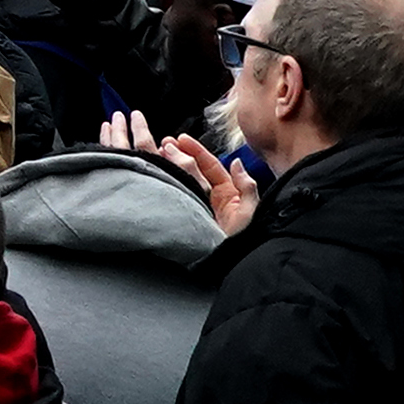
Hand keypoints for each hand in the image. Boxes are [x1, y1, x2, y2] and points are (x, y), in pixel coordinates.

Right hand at [142, 120, 258, 236]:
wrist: (233, 265)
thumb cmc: (244, 241)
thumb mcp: (251, 211)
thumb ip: (246, 186)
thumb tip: (235, 163)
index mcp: (228, 194)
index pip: (210, 166)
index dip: (196, 151)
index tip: (180, 139)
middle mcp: (211, 199)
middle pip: (192, 170)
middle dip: (177, 155)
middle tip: (162, 144)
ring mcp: (197, 208)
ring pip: (181, 181)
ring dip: (168, 166)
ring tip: (153, 153)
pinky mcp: (185, 219)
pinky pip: (173, 197)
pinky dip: (163, 184)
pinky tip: (152, 175)